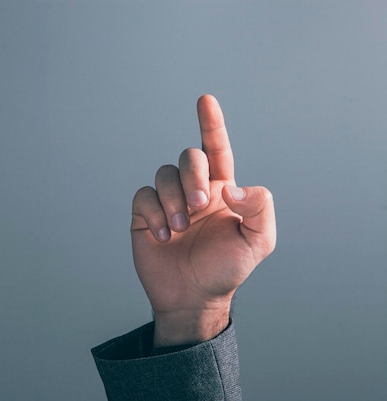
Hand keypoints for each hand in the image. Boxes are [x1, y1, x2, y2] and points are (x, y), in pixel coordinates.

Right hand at [131, 95, 275, 346]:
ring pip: (163, 174)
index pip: (217, 149)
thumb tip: (233, 186)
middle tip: (198, 206)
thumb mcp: (258, 242)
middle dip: (192, 176)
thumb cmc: (226, 269)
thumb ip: (259, 208)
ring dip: (172, 199)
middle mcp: (193, 189)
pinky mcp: (144, 215)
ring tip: (179, 228)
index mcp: (221, 190)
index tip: (205, 100)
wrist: (192, 298)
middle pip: (188, 157)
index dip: (211, 124)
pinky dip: (153, 212)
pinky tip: (162, 235)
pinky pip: (143, 196)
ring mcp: (168, 201)